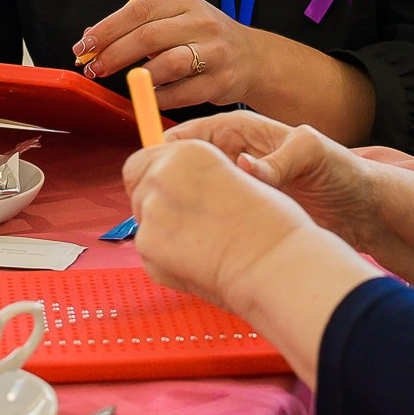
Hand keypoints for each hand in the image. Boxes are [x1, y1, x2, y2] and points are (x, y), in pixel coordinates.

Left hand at [77, 0, 270, 109]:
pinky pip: (180, 94)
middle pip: (148, 37)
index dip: (107, 28)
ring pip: (166, 65)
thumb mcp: (175, 20)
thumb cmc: (201, 38)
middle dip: (114, 54)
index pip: (139, 10)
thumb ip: (136, 26)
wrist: (251, 58)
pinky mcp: (220, 82)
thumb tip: (90, 38)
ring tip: (128, 83)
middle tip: (94, 68)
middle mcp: (201, 23)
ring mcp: (214, 52)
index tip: (84, 45)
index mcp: (185, 2)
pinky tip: (151, 95)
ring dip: (139, 78)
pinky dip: (159, 97)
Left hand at [122, 140, 320, 310]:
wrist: (276, 264)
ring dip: (162, 231)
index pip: (149, 157)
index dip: (157, 175)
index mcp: (190, 150)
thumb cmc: (272, 227)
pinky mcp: (147, 244)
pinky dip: (166, 258)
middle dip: (153, 200)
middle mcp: (165, 173)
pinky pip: (148, 251)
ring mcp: (152, 209)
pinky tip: (197, 261)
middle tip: (185, 222)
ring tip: (202, 244)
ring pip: (142, 219)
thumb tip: (175, 190)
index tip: (165, 189)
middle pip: (136, 183)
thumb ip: (198, 179)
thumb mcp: (235, 178)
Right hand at [166, 112, 382, 251]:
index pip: (190, 134)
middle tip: (157, 204)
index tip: (153, 170)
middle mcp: (234, 157)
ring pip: (195, 196)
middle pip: (184, 166)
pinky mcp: (242, 214)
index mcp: (243, 131)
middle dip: (168, 182)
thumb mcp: (313, 154)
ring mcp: (237, 187)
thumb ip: (278, 159)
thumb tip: (244, 166)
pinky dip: (202, 228)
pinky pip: (212, 219)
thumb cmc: (343, 171)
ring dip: (185, 209)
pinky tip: (200, 241)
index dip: (167, 149)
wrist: (363, 210)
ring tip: (176, 225)